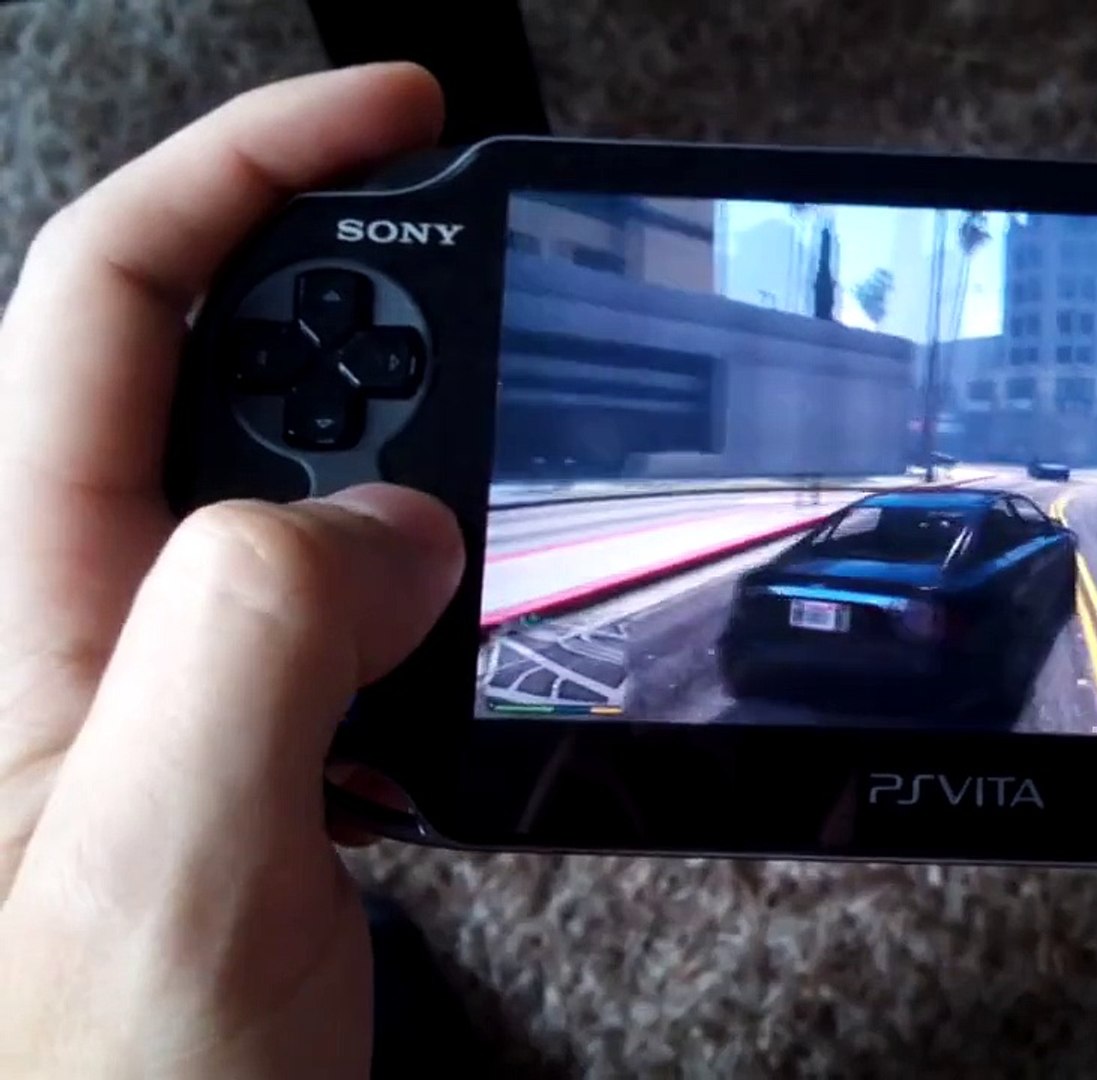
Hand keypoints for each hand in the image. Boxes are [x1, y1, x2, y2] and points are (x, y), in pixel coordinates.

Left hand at [0, 66, 463, 1076]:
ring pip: (296, 490)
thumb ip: (259, 641)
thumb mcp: (165, 862)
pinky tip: (470, 648)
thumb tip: (393, 519)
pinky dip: (435, 586)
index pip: (105, 297)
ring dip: (412, 470)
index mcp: (23, 606)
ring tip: (500, 523)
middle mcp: (82, 624)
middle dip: (360, 312)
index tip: (391, 114)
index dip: (245, 166)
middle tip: (492, 327)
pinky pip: (344, 606)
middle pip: (208, 360)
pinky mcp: (245, 753)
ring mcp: (164, 691)